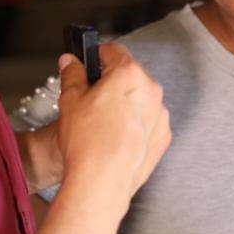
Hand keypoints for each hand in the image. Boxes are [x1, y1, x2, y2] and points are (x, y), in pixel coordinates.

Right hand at [55, 43, 169, 206]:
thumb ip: (72, 75)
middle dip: (112, 82)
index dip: (98, 55)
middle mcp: (151, 90)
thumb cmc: (87, 142)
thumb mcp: (70, 101)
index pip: (114, 51)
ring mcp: (160, 114)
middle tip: (91, 97)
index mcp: (129, 74)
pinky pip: (149, 122)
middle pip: (130, 75)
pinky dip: (136, 125)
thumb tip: (71, 62)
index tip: (90, 62)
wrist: (102, 182)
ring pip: (141, 100)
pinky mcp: (163, 136)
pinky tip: (116, 138)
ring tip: (103, 123)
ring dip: (126, 104)